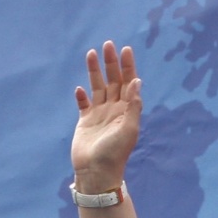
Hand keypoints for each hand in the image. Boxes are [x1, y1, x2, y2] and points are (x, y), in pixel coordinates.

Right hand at [71, 41, 142, 192]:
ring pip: (97, 87)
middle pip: (113, 80)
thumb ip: (133, 105)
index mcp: (126, 110)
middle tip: (108, 44)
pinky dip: (82, 96)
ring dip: (95, 72)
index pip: (128, 82)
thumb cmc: (115, 154)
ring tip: (91, 54)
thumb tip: (137, 81)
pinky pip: (83, 104)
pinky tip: (80, 88)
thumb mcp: (129, 129)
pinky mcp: (85, 122)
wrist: (96, 173)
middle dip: (111, 63)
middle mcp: (113, 109)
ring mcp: (98, 115)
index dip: (128, 66)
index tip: (125, 50)